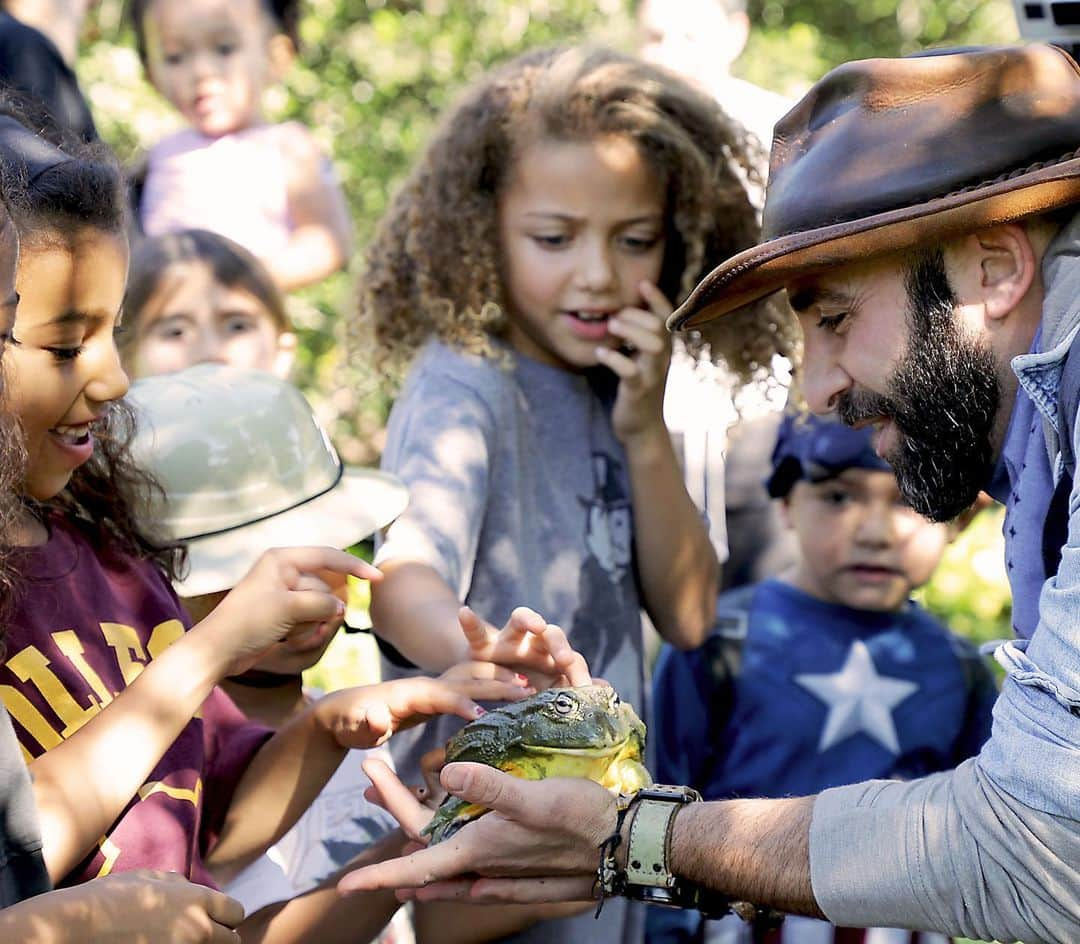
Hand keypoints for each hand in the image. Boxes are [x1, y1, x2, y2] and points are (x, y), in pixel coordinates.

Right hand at [72, 870, 242, 942]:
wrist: (77, 926)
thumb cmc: (109, 898)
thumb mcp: (149, 878)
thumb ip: (178, 883)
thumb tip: (190, 886)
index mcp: (197, 900)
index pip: (236, 913)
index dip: (225, 917)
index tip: (212, 920)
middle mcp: (196, 927)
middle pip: (231, 940)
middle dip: (218, 938)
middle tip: (198, 937)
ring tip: (179, 942)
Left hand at [195, 546, 381, 677]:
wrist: (218, 651)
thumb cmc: (248, 622)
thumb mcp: (290, 608)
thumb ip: (322, 603)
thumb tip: (340, 608)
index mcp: (282, 559)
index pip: (328, 556)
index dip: (355, 566)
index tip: (377, 579)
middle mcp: (284, 572)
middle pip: (324, 588)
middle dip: (321, 610)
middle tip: (304, 625)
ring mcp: (284, 594)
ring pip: (319, 607)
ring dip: (312, 625)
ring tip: (292, 636)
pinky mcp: (283, 614)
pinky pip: (309, 619)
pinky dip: (305, 632)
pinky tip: (289, 641)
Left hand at [315, 663, 531, 749]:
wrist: (347, 707)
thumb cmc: (350, 722)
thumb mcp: (353, 725)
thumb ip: (366, 722)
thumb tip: (377, 715)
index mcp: (412, 693)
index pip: (440, 695)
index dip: (460, 703)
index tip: (483, 715)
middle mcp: (430, 683)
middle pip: (467, 678)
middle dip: (495, 684)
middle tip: (527, 691)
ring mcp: (439, 684)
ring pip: (476, 676)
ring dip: (502, 678)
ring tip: (531, 687)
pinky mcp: (445, 691)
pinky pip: (475, 683)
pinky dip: (499, 683)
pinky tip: (521, 694)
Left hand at [339, 761, 613, 903]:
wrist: (626, 845)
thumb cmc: (582, 819)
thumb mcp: (534, 796)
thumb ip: (490, 786)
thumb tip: (447, 772)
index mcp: (481, 849)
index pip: (420, 867)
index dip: (382, 875)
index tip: (346, 886)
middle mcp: (488, 866)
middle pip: (431, 861)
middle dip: (397, 840)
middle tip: (374, 797)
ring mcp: (509, 872)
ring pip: (456, 873)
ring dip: (425, 860)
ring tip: (403, 848)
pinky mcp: (529, 870)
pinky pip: (484, 880)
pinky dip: (463, 877)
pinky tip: (466, 880)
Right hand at [459, 606, 591, 687]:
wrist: (486, 677)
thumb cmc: (523, 684)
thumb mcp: (546, 691)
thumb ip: (571, 688)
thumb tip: (606, 690)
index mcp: (552, 657)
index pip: (571, 658)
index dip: (579, 672)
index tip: (586, 689)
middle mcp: (532, 643)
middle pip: (550, 633)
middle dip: (559, 643)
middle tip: (565, 659)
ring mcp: (507, 641)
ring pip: (519, 621)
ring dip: (528, 620)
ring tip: (536, 624)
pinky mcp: (482, 645)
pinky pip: (476, 632)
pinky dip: (471, 622)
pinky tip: (465, 612)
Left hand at [598, 281, 673, 443]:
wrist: (642, 427)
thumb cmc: (638, 387)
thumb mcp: (642, 359)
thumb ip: (639, 337)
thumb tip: (624, 309)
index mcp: (664, 348)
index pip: (667, 317)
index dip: (657, 299)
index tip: (642, 283)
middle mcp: (663, 359)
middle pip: (658, 326)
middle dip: (635, 316)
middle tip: (614, 317)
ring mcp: (652, 375)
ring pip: (651, 345)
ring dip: (628, 332)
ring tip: (610, 329)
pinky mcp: (638, 391)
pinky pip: (629, 371)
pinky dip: (613, 358)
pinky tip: (600, 353)